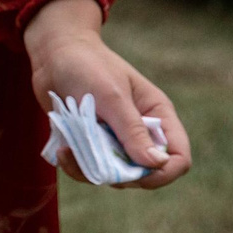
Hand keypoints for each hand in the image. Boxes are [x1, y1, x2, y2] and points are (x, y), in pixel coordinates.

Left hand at [21, 0, 191, 190]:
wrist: (54, 56)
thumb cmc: (88, 67)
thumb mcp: (112, 98)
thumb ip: (133, 132)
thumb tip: (156, 164)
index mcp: (158, 116)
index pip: (178, 157)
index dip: (163, 173)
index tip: (135, 175)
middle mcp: (141, 132)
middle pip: (145, 174)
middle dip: (120, 176)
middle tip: (93, 160)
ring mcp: (116, 140)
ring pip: (114, 176)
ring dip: (91, 171)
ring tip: (68, 151)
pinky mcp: (92, 144)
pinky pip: (91, 170)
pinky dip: (77, 167)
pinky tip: (63, 150)